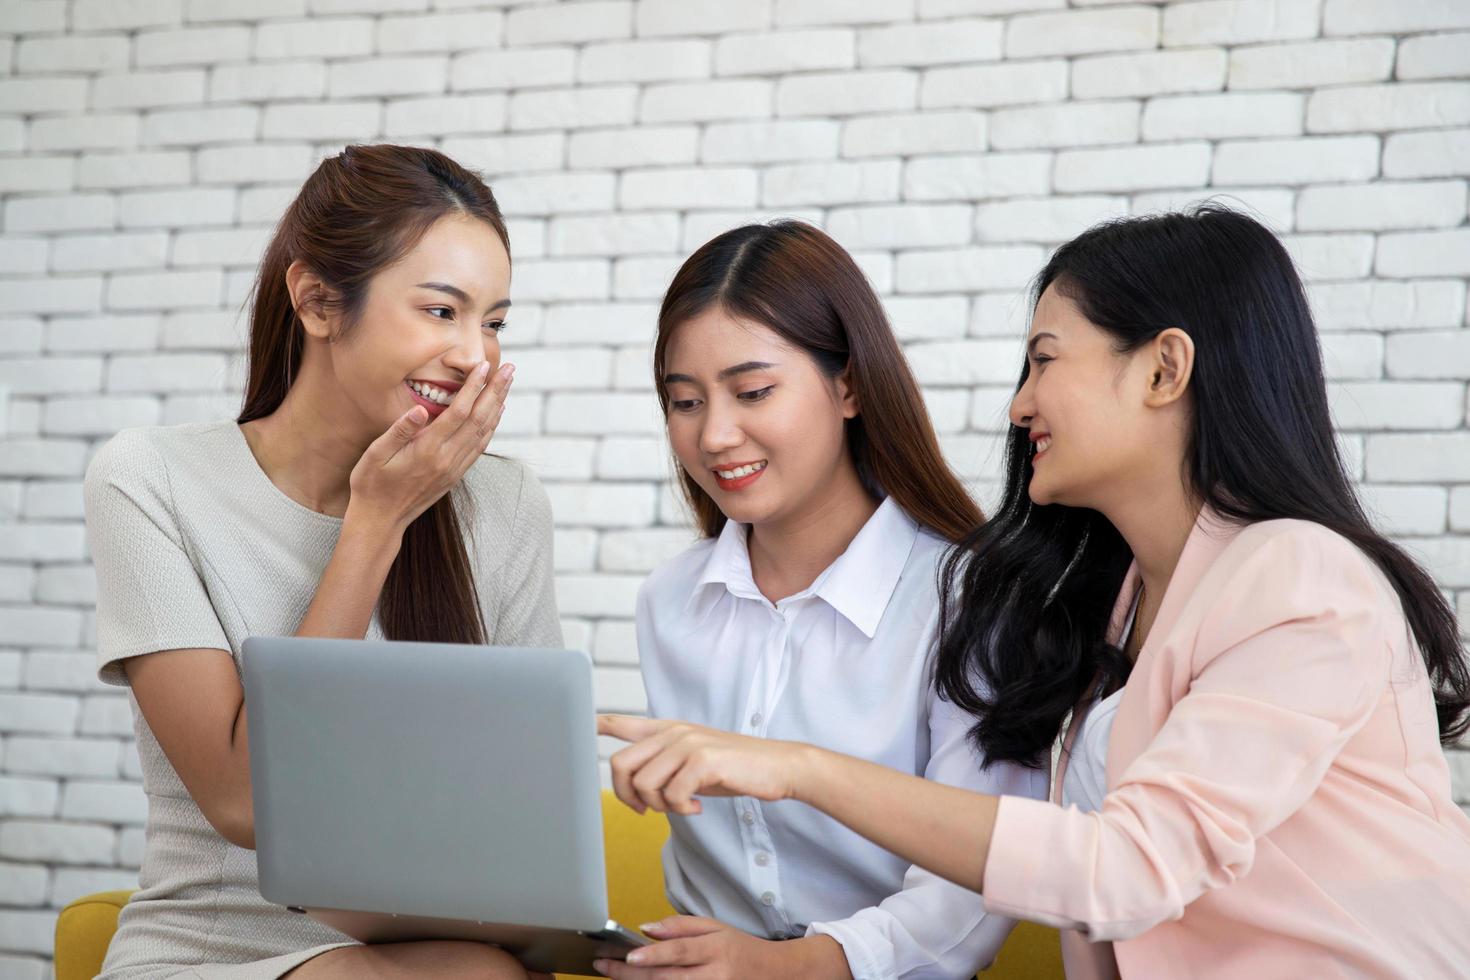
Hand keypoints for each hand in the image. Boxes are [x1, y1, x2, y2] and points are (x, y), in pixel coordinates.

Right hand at [347, 361, 512, 530]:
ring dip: (498, 406)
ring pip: (484, 433)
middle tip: (510, 368)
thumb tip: (420, 408)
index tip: (484, 366)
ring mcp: (454, 469)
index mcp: (427, 450)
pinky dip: (491, 428)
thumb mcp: (375, 455)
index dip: (473, 387)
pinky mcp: (455, 476)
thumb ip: (399, 430)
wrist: (380, 521)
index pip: (459, 412)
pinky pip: (479, 447)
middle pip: (479, 419)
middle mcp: (447, 459)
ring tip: (508, 384)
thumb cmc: (371, 484)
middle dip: (495, 391)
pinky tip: (496, 414)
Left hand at [593, 916, 846, 979]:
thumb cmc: (742, 948)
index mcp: (716, 949)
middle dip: (632, 973)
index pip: (680, 951)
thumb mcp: (716, 927)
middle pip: (667, 977)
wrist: (775, 974)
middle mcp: (714, 975)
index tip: (629, 954)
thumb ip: (682, 926)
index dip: (654, 954)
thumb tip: (648, 928)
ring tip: (614, 976)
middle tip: (605, 966)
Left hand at [597, 715, 809, 815]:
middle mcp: (674, 732)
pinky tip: (697, 807)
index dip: (601, 726)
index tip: (584, 726)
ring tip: (682, 806)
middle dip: (625, 795)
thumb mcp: (694, 762)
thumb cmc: (734, 768)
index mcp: (669, 730)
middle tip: (646, 809)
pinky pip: (671, 796)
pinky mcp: (702, 760)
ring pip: (643, 784)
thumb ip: (665, 765)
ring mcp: (688, 744)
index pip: (625, 723)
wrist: (777, 766)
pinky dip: (681, 810)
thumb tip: (635, 787)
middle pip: (620, 764)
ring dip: (658, 806)